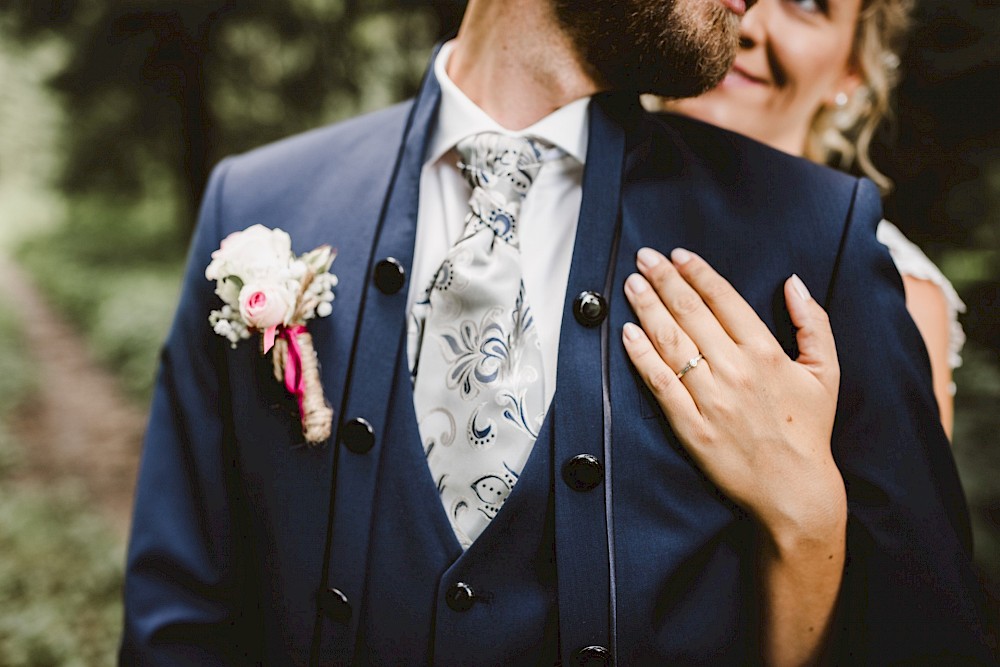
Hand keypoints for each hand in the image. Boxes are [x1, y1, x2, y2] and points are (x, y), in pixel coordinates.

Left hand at [622, 247, 845, 549]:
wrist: (794, 490)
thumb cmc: (809, 430)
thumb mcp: (825, 372)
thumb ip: (812, 324)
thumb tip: (794, 283)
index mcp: (765, 353)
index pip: (724, 299)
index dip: (697, 273)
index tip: (678, 254)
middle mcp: (734, 370)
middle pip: (690, 313)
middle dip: (664, 280)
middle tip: (643, 257)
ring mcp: (710, 398)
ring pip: (671, 342)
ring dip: (648, 308)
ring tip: (631, 285)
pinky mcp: (690, 426)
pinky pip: (660, 383)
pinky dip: (642, 356)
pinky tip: (627, 333)